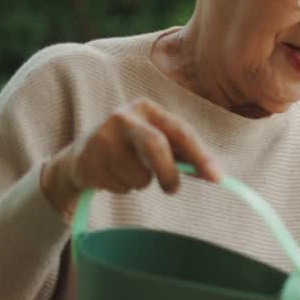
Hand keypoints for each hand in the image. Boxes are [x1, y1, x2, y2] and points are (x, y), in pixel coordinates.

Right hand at [40, 98, 222, 216]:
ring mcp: (102, 136)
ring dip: (142, 183)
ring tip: (132, 174)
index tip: (218, 178)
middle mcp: (124, 117)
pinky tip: (112, 176)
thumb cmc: (133, 149)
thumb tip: (216, 175)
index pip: (181, 131)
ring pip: (138, 173)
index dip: (201, 156)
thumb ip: (184, 155)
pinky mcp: (87, 158)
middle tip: (173, 190)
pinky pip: (119, 185)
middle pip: (155, 145)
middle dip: (168, 173)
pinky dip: (123, 188)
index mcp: (148, 109)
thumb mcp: (158, 142)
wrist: (82, 156)